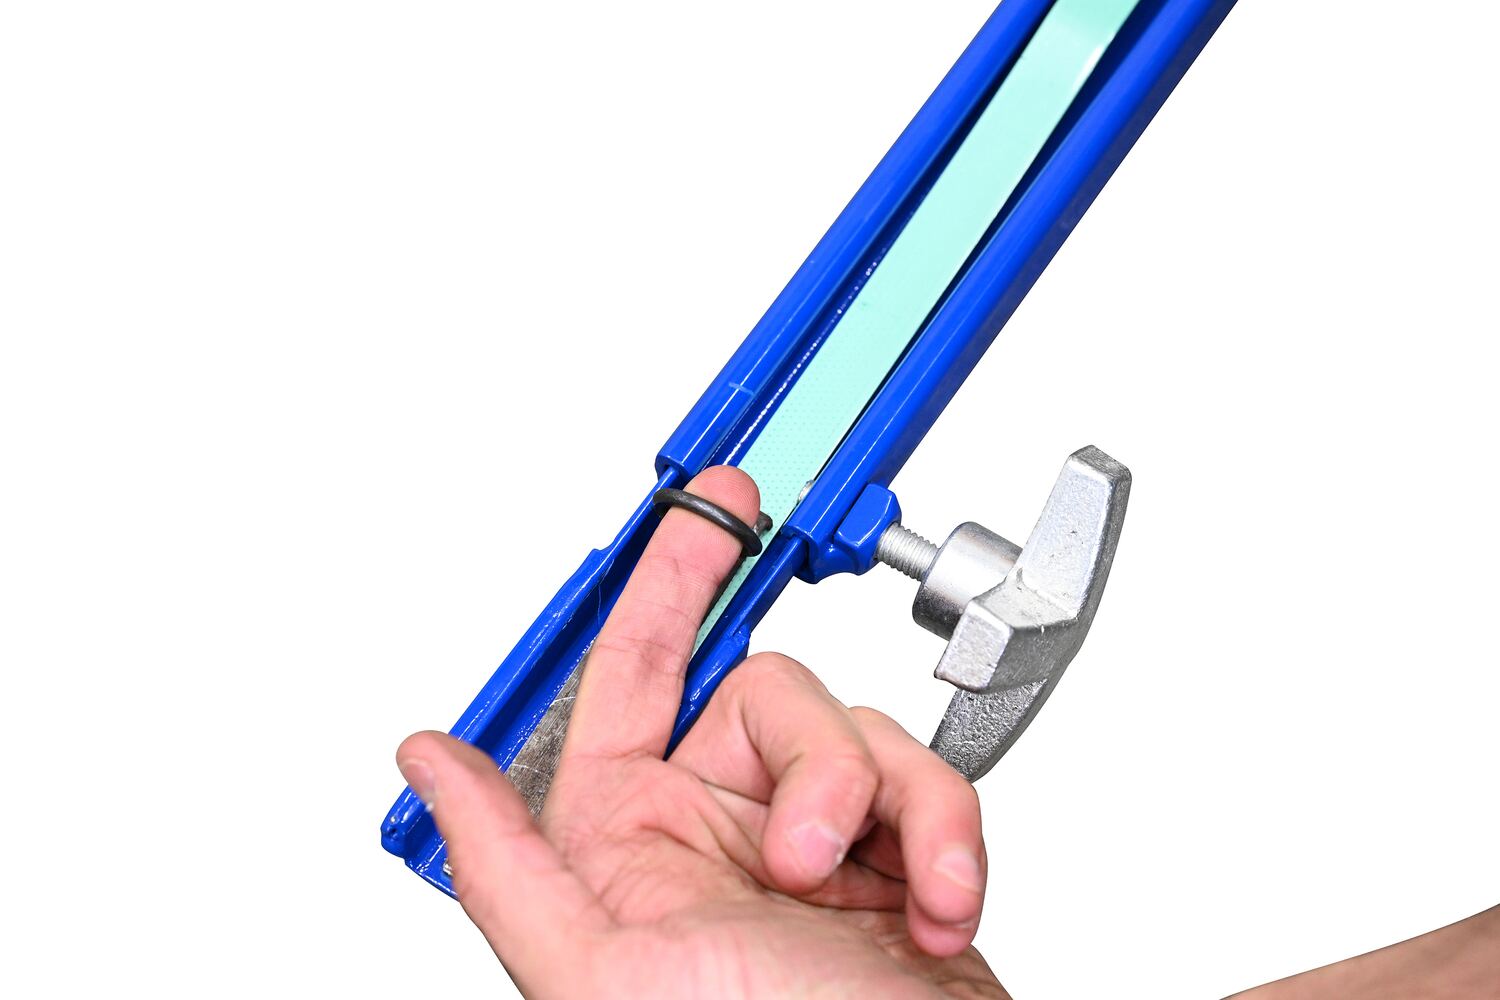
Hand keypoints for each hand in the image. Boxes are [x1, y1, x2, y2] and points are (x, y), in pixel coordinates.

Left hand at [397, 467, 1007, 998]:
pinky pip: (931, 783)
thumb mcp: (595, 974)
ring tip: (872, 902)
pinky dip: (947, 837)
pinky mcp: (900, 861)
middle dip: (809, 756)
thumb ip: (506, 861)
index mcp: (629, 846)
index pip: (638, 673)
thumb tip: (427, 759)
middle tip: (813, 844)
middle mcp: (717, 835)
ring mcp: (815, 848)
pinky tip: (934, 911)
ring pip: (858, 730)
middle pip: (769, 695)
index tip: (715, 504)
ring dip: (883, 810)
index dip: (670, 579)